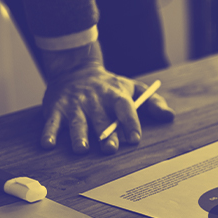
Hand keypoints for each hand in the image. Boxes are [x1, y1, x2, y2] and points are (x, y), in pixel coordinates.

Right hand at [39, 42, 173, 153]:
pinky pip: (51, 122)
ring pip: (77, 121)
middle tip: (110, 149)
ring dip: (78, 135)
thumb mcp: (133, 88)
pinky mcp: (56, 108)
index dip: (130, 122)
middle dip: (106, 134)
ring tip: (81, 149)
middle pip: (101, 119)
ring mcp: (74, 104)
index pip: (125, 108)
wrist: (75, 68)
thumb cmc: (109, 86)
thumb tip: (170, 116)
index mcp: (115, 95)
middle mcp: (94, 100)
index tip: (135, 138)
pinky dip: (49, 133)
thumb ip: (153, 102)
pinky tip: (48, 144)